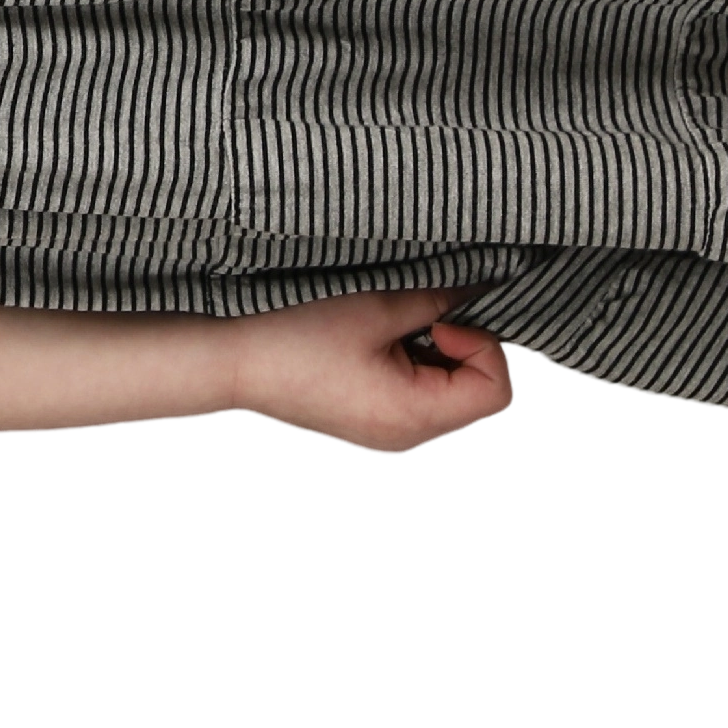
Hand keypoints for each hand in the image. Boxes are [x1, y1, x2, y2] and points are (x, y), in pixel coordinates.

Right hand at [232, 286, 517, 455]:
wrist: (231, 357)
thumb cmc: (296, 332)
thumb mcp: (377, 306)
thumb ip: (440, 299)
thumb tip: (485, 289)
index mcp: (412, 416)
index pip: (496, 390)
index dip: (481, 346)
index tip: (438, 322)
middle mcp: (405, 438)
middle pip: (477, 395)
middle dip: (460, 350)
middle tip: (417, 320)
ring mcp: (387, 436)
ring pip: (449, 396)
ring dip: (436, 358)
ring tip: (391, 331)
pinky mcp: (370, 425)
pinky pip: (419, 400)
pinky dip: (414, 369)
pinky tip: (377, 345)